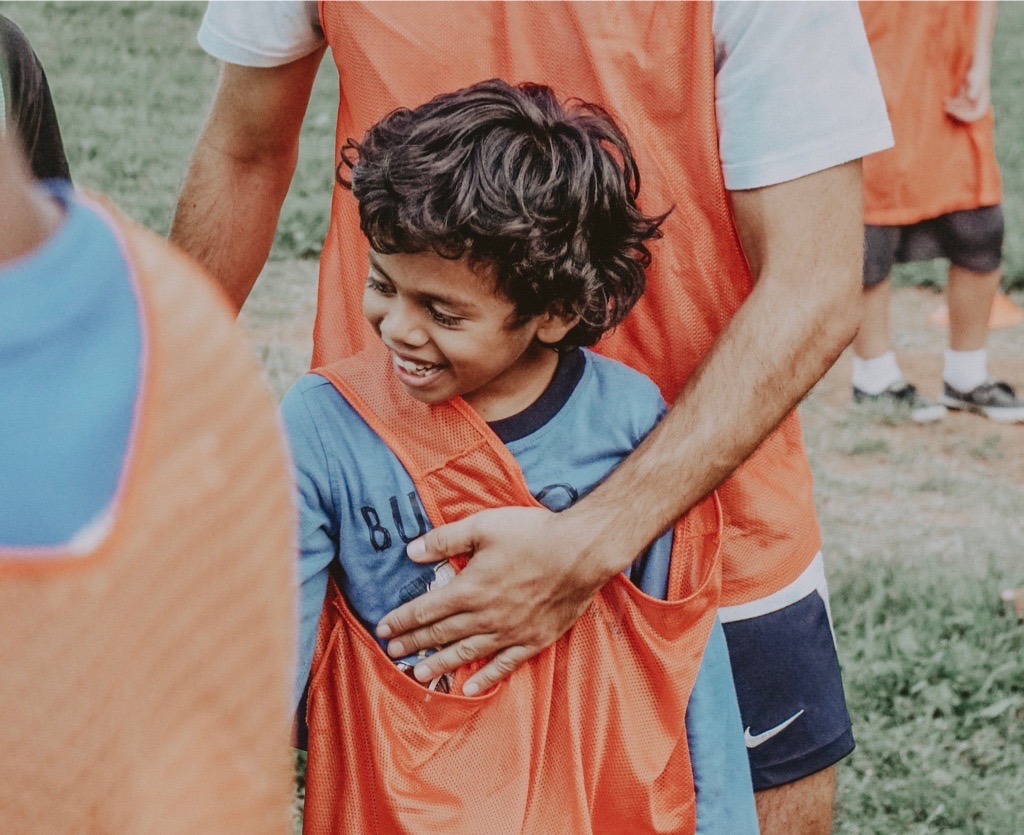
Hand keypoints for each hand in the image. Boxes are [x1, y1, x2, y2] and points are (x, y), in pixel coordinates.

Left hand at [376, 506, 613, 695]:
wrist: (581, 552)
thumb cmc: (532, 534)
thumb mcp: (483, 526)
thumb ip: (444, 540)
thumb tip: (411, 551)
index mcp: (469, 589)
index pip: (425, 610)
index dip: (401, 620)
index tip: (382, 628)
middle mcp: (484, 616)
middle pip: (440, 634)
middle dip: (414, 644)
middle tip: (392, 653)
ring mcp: (508, 632)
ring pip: (466, 653)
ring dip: (439, 664)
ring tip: (419, 674)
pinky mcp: (532, 640)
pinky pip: (503, 665)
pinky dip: (484, 678)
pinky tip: (469, 687)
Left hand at [944, 64, 990, 122]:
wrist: (975, 67)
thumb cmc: (978, 73)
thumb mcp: (977, 81)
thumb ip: (975, 89)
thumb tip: (972, 98)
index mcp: (984, 103)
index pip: (975, 116)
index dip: (964, 116)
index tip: (955, 112)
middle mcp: (977, 105)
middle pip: (965, 114)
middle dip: (955, 111)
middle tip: (946, 107)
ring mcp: (970, 104)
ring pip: (959, 110)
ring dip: (951, 107)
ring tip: (944, 100)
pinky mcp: (963, 100)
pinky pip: (955, 106)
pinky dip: (950, 103)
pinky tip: (945, 99)